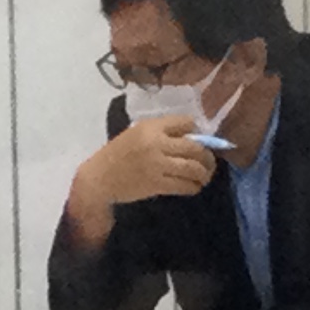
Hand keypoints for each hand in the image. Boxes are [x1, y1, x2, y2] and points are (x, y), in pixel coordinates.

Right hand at [66, 115, 216, 239]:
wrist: (100, 178)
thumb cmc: (118, 154)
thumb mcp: (137, 133)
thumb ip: (161, 132)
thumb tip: (193, 137)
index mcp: (151, 127)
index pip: (186, 123)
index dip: (197, 132)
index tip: (198, 141)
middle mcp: (156, 143)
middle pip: (195, 148)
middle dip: (207, 156)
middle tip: (208, 162)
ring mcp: (157, 165)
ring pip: (194, 168)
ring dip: (204, 173)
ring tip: (204, 176)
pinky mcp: (157, 184)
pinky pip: (185, 185)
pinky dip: (194, 186)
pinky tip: (193, 186)